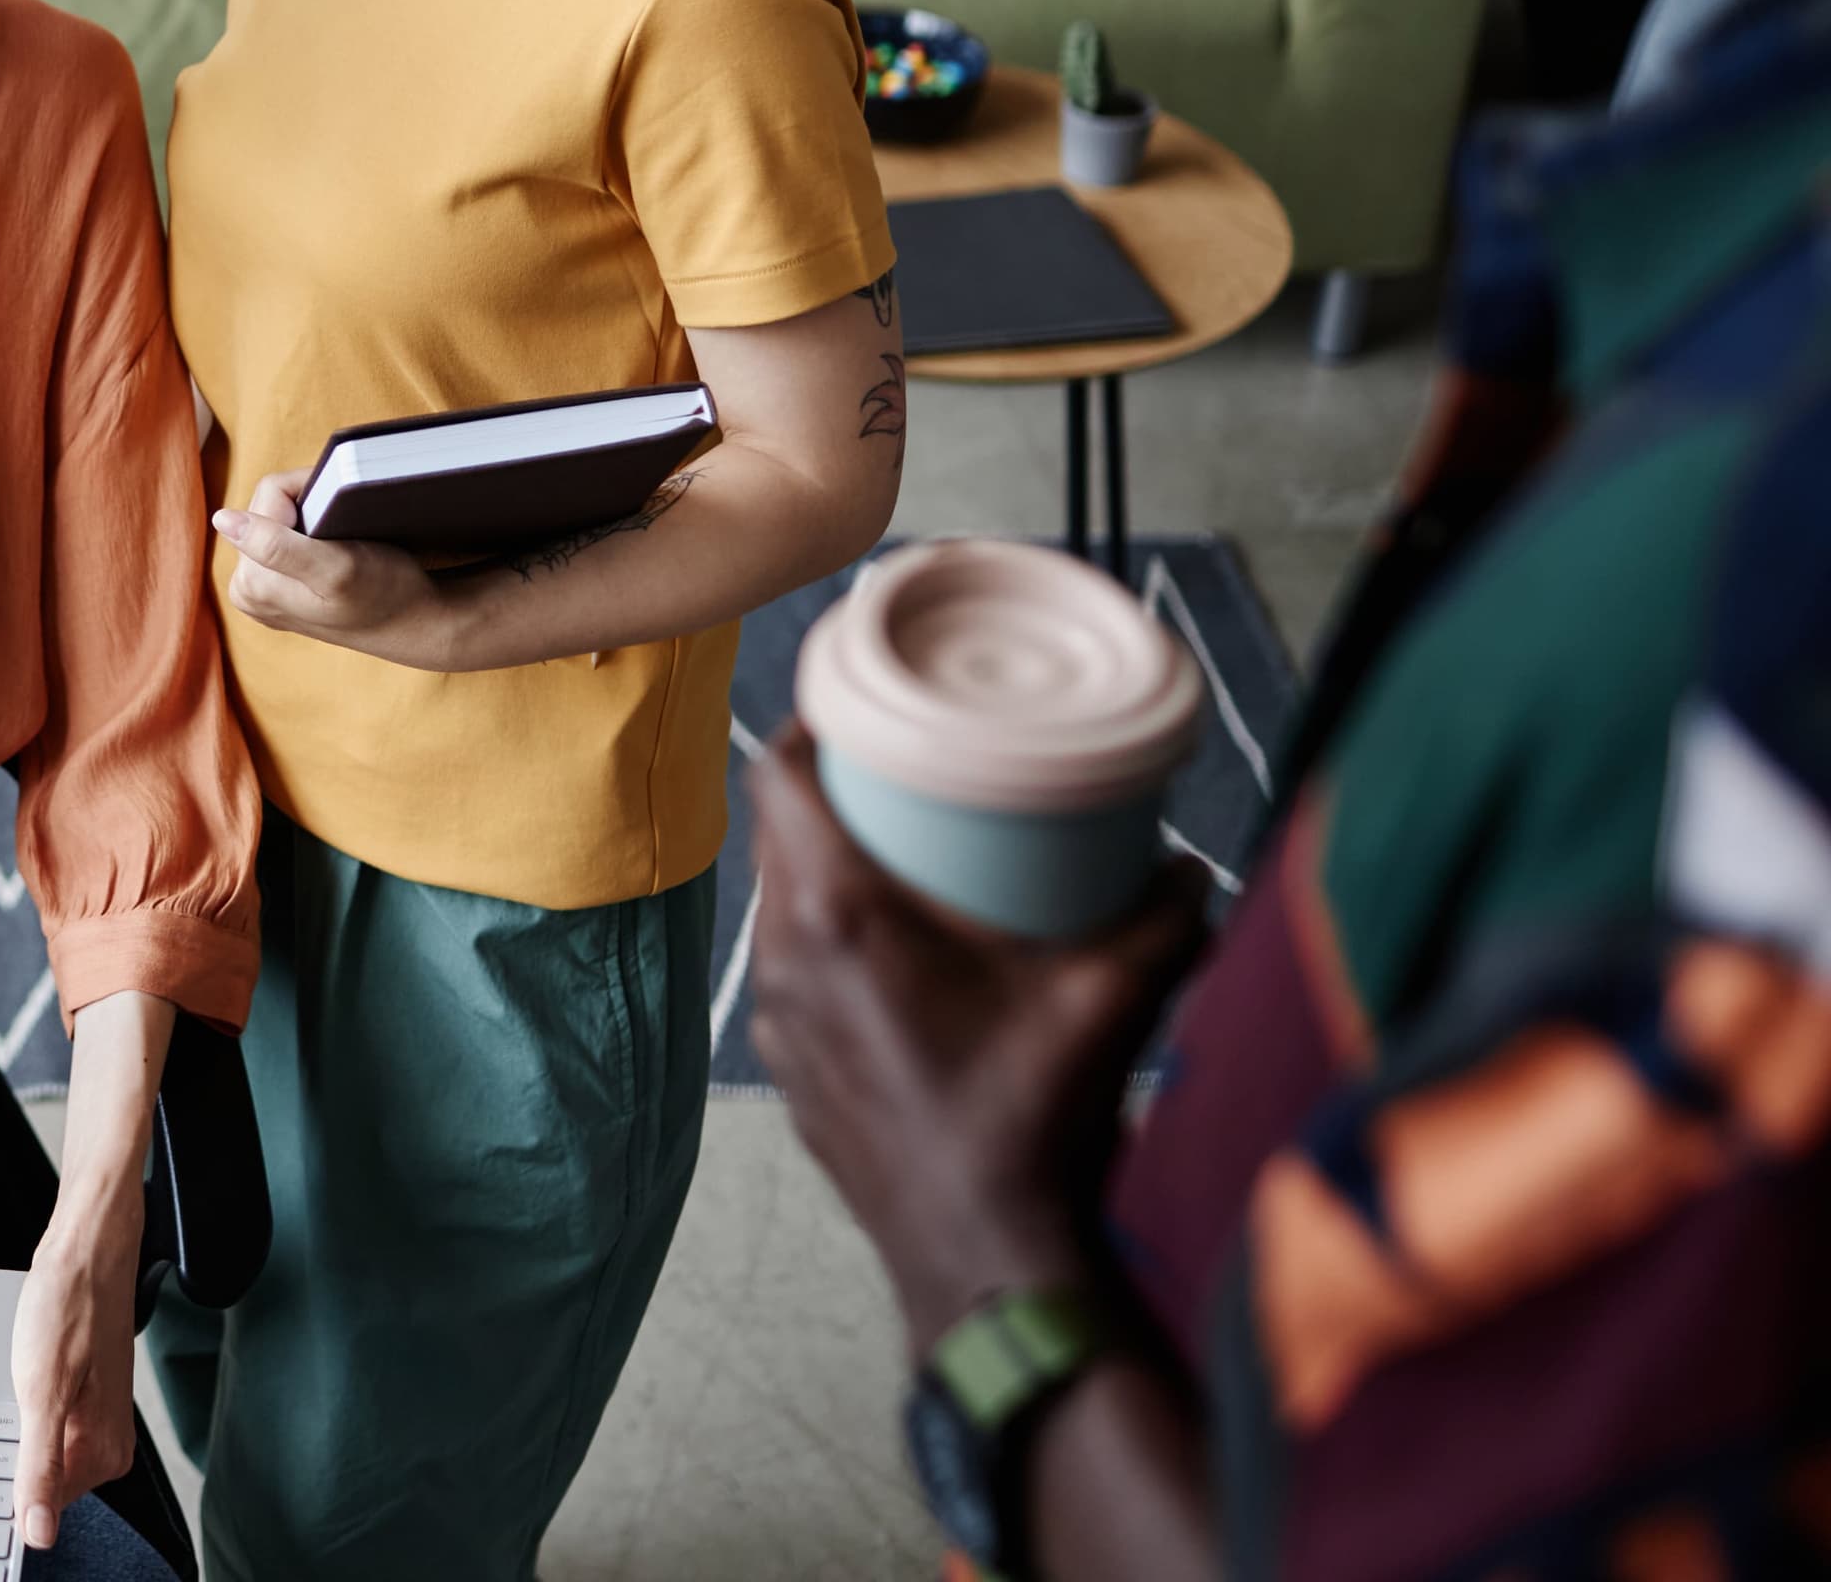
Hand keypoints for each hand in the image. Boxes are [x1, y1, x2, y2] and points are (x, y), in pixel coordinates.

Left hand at [10, 1171, 142, 1552]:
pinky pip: (41, 1423)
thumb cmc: (71, 1306)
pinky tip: (4, 1383)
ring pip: (36, 1449)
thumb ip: (40, 1467)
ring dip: (7, 1432)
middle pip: (39, 1481)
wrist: (87, 1248)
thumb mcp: (43, 1391)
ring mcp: (93, 1418)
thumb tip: (38, 1533)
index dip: (1, 1495)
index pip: (43, 1509)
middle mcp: (104, 1443)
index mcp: (102, 1453)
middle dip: (4, 1461)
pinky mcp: (80, 1394)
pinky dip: (16, 1410)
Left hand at [212, 473, 460, 666]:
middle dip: (308, 506)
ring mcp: (258, 590)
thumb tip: (221, 518)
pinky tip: (332, 552)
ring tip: (340, 544)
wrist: (410, 622)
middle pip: (267, 504)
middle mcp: (246, 588)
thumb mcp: (337, 568)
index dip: (314, 490)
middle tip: (344, 531)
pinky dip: (309, 532)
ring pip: (275, 516)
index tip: (344, 513)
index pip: (271, 493)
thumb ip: (276, 545)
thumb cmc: (385, 594)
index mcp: (252, 581)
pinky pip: (281, 535)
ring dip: (309, 518)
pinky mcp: (274, 587)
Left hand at [743, 725, 1208, 1349]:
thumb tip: (1190, 867)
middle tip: (899, 773)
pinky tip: (894, 958)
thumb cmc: (1035, 1127)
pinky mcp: (792, 1073)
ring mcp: (780, 1025)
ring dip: (830, 875)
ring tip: (902, 860)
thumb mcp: (1114, 1001)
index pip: (776, 779)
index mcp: (840, 920)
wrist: (989, 1263)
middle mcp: (789, 963)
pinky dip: (832, 948)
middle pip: (780, 839)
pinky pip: (796, 976)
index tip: (852, 703)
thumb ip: (1165, 916)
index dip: (805, 725)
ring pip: (784, 910)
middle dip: (832, 797)